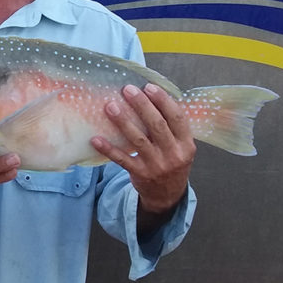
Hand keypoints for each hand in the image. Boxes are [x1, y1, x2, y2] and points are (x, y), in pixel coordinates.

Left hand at [91, 83, 195, 219]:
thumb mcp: (181, 147)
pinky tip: (96, 139)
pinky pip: (122, 159)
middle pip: (157, 125)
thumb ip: (171, 127)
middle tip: (127, 89)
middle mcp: (173, 154)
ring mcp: (156, 166)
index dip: (163, 101)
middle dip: (142, 105)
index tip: (149, 87)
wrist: (167, 195)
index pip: (177, 118)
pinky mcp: (140, 174)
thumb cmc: (172, 161)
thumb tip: (151, 96)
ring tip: (110, 106)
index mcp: (186, 144)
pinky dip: (108, 149)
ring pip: (138, 140)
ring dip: (123, 122)